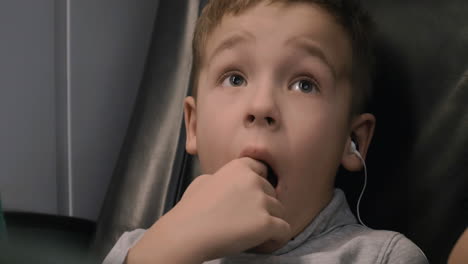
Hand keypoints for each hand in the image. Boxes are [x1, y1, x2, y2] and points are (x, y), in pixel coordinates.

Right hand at [127, 157, 290, 263]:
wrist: (187, 233)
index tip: (251, 199)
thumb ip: (221, 178)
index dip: (259, 186)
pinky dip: (276, 239)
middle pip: (273, 193)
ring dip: (270, 223)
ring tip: (253, 234)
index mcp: (239, 167)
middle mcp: (254, 180)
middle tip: (248, 221)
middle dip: (264, 207)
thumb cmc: (190, 210)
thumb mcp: (203, 182)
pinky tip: (262, 243)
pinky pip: (284, 230)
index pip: (263, 170)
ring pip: (280, 212)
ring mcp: (261, 201)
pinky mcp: (266, 223)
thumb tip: (226, 182)